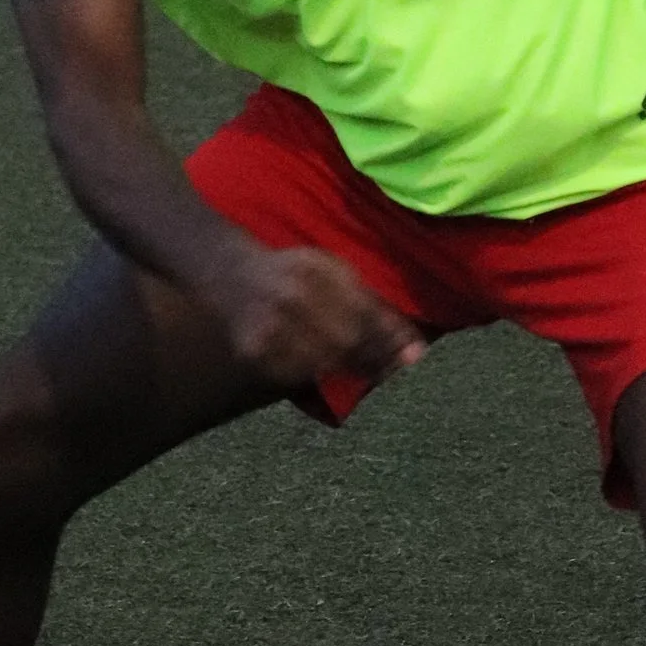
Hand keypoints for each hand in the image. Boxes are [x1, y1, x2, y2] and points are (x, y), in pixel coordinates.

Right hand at [213, 241, 422, 391]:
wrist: (231, 275)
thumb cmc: (294, 274)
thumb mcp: (332, 271)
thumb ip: (370, 303)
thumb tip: (412, 344)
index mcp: (315, 270)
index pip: (363, 310)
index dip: (391, 336)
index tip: (414, 355)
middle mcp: (291, 296)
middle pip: (345, 340)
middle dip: (374, 357)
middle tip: (389, 369)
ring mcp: (269, 325)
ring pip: (323, 362)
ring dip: (346, 368)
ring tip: (359, 368)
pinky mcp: (253, 351)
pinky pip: (295, 375)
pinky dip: (314, 375)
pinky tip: (320, 366)